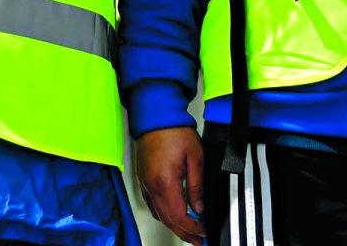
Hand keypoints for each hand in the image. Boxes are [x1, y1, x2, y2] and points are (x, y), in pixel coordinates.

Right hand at [135, 126, 204, 243]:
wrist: (155, 114)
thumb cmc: (174, 130)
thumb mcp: (195, 157)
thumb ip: (197, 185)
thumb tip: (199, 207)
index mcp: (166, 182)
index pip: (179, 216)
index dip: (193, 228)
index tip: (204, 231)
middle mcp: (152, 185)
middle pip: (167, 220)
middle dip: (183, 233)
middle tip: (197, 240)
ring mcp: (145, 182)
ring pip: (158, 214)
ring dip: (173, 226)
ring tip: (187, 232)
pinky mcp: (143, 178)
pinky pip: (151, 203)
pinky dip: (163, 214)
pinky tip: (171, 215)